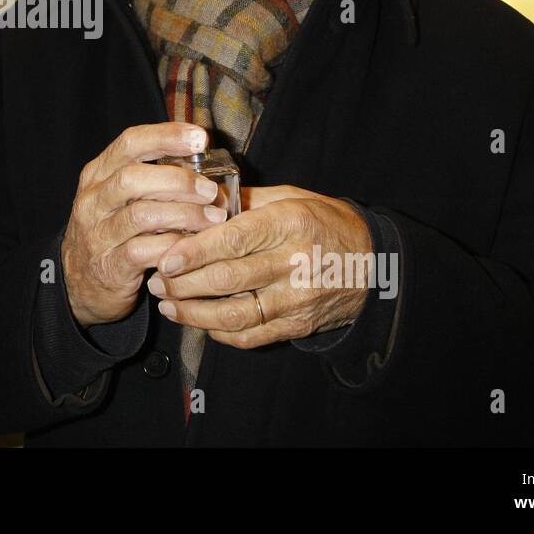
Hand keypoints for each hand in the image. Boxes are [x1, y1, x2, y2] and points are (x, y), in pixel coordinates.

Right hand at [61, 123, 226, 327]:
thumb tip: (204, 165)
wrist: (81, 282)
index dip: (166, 136)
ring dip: (185, 214)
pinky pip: (144, 251)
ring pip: (142, 215)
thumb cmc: (111, 232)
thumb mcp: (120, 198)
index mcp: (98, 174)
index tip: (199, 138)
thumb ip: (151, 178)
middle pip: (133, 178)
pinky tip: (193, 246)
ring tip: (213, 218)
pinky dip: (174, 245)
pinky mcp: (109, 266)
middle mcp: (93, 200)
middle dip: (179, 180)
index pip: (130, 142)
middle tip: (211, 190)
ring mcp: (98, 234)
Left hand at [147, 185, 374, 348]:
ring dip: (193, 312)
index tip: (166, 257)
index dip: (194, 251)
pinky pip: (250, 335)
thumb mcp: (293, 198)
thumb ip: (247, 201)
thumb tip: (199, 201)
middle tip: (157, 280)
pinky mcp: (298, 326)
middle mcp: (294, 262)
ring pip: (234, 313)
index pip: (234, 239)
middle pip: (227, 279)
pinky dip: (219, 332)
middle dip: (183, 283)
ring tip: (168, 303)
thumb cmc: (326, 223)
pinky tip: (197, 322)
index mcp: (290, 223)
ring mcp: (297, 299)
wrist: (375, 264)